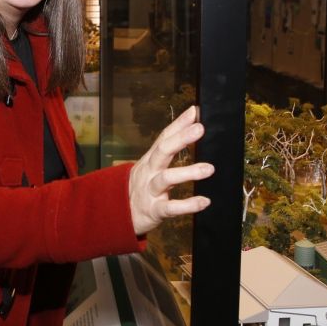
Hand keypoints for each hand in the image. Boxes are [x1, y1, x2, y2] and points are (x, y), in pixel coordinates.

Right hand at [128, 105, 213, 234]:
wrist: (117, 213)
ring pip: (166, 178)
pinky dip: (187, 205)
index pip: (164, 137)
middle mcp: (149, 172)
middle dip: (180, 139)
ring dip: (188, 172)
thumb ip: (169, 148)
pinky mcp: (154, 210)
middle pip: (162, 151)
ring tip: (209, 169)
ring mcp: (150, 190)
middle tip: (200, 128)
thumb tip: (190, 126)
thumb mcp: (151, 165)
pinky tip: (204, 201)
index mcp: (150, 159)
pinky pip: (170, 207)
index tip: (194, 111)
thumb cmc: (142, 186)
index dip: (178, 124)